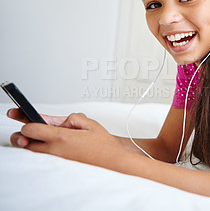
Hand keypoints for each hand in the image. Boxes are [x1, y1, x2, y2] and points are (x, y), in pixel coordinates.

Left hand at [8, 109, 125, 167]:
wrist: (112, 162)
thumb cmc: (104, 145)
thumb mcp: (90, 123)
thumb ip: (72, 118)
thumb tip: (61, 120)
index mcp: (62, 137)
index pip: (31, 129)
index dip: (26, 120)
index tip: (25, 116)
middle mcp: (55, 150)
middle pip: (25, 142)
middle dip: (24, 133)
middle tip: (27, 127)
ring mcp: (56, 160)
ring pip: (32, 152)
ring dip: (31, 143)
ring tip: (37, 136)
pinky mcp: (59, 166)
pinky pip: (43, 158)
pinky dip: (41, 151)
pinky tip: (51, 145)